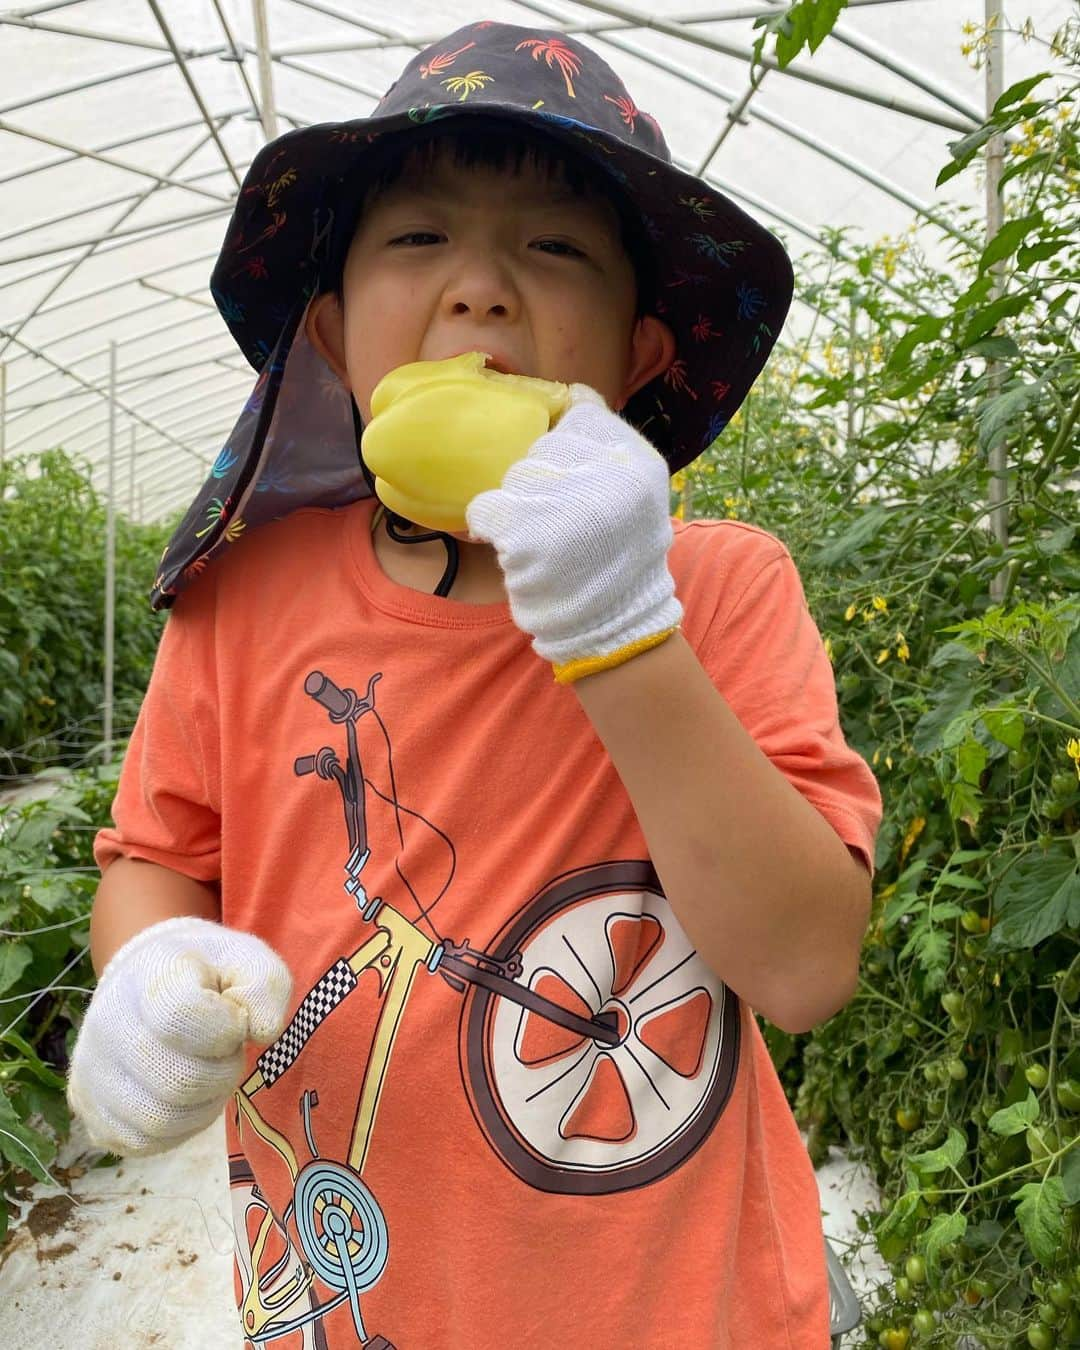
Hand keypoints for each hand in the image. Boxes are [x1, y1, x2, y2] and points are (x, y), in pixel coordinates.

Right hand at [67, 915, 291, 1156]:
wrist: (146, 981)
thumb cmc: (206, 975)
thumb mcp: (247, 960)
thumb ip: (265, 986)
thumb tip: (263, 1031)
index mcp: (149, 974)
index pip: (183, 1016)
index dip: (228, 1026)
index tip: (234, 1018)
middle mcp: (108, 1021)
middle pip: (180, 1080)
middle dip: (222, 1072)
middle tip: (225, 1052)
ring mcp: (91, 1068)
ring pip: (161, 1120)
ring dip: (203, 1105)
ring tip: (206, 1073)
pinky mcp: (88, 1107)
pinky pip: (142, 1142)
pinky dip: (177, 1130)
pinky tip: (185, 1099)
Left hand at [465, 385, 681, 681]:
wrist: (615, 626)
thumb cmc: (617, 557)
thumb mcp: (636, 492)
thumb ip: (606, 444)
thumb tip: (570, 393)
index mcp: (640, 460)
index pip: (580, 412)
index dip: (563, 444)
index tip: (568, 479)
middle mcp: (611, 477)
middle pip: (541, 445)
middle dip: (540, 480)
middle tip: (559, 521)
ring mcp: (569, 504)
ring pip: (513, 475)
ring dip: (516, 506)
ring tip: (542, 540)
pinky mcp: (528, 534)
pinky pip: (485, 507)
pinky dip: (489, 526)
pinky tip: (513, 548)